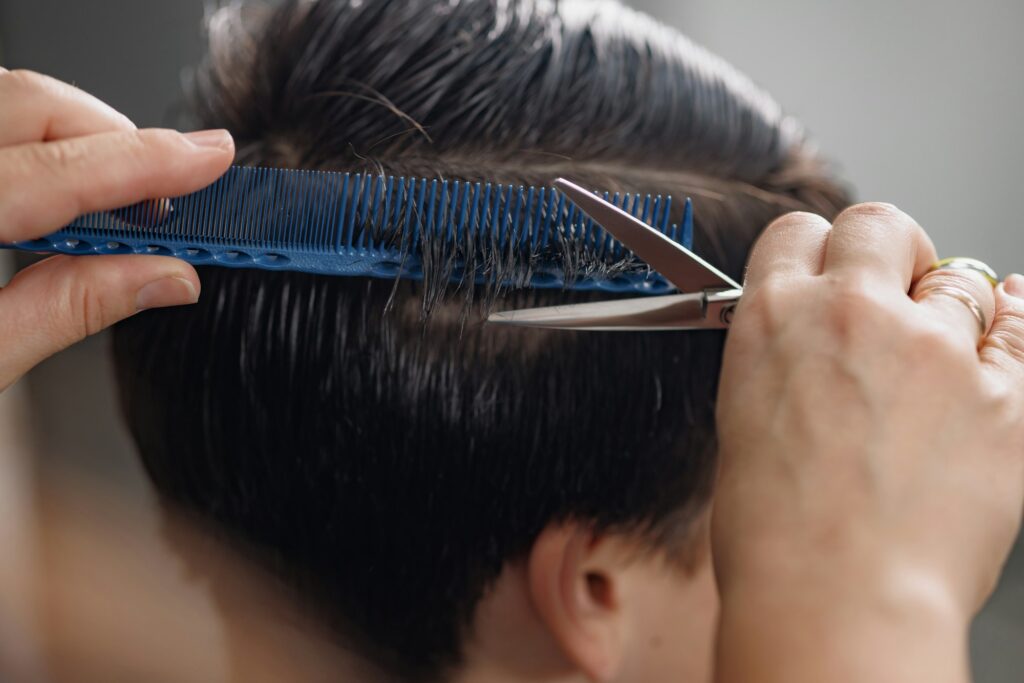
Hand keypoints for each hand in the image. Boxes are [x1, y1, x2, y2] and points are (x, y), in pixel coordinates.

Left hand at [0, 68, 233, 390]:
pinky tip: (53, 195)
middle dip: (116, 138)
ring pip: (11, 103)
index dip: (151, 163)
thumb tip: (167, 280)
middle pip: (34, 103)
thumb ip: (65, 310)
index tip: (214, 159)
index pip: (61, 171)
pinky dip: (37, 147)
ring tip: (113, 202)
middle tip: (164, 198)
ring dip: (75, 139)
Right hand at [712, 203, 1023, 681]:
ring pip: (960, 279)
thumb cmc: (776, 534)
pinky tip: (1003, 332)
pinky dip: (1013, 327)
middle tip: (890, 293)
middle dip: (887, 252)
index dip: (817, 252)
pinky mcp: (1003, 393)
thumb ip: (785, 363)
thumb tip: (814, 350)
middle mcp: (851, 314)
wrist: (836, 598)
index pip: (797, 232)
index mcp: (772, 319)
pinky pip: (1022, 327)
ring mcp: (933, 348)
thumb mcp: (745, 422)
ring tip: (934, 364)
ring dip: (947, 310)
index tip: (831, 273)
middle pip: (880, 223)